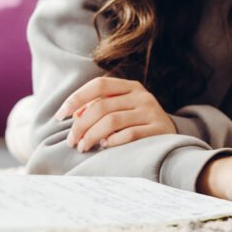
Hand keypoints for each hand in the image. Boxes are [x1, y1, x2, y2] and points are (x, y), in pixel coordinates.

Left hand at [56, 77, 174, 151]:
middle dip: (81, 125)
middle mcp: (142, 96)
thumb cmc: (137, 122)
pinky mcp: (158, 129)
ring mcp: (151, 112)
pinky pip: (129, 134)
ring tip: (83, 147)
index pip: (99, 84)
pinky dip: (112, 141)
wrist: (171, 135)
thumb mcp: (122, 108)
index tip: (60, 116)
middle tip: (71, 140)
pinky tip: (104, 146)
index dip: (77, 98)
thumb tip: (75, 114)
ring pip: (112, 121)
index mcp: (130, 87)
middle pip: (102, 106)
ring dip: (92, 135)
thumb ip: (100, 107)